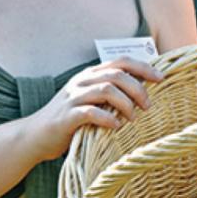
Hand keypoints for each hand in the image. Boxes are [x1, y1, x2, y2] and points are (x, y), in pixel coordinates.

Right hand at [26, 57, 163, 161]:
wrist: (35, 136)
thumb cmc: (69, 120)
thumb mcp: (91, 101)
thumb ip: (110, 94)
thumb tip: (143, 92)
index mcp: (90, 75)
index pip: (121, 61)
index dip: (143, 67)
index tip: (161, 78)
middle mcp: (81, 82)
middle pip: (116, 75)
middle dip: (138, 89)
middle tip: (148, 106)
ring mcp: (72, 98)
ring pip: (106, 90)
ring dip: (125, 104)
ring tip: (134, 118)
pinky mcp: (66, 117)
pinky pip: (90, 112)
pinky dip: (107, 119)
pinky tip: (116, 127)